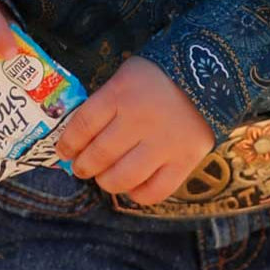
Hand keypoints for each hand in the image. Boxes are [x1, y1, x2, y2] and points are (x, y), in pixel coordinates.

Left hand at [54, 56, 214, 205]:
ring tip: (104, 177)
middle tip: (81, 168)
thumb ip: (104, 104)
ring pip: (122, 177)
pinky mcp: (184, 161)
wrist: (206, 76)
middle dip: (83, 166)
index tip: (63, 152)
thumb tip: (77, 140)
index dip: (68, 143)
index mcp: (121, 92)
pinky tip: (131, 185)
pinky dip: (136, 193)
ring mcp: (163, 142)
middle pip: (99, 154)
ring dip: (105, 181)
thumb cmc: (155, 78)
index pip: (83, 125)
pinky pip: (153, 191)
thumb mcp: (125, 77)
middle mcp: (140, 119)